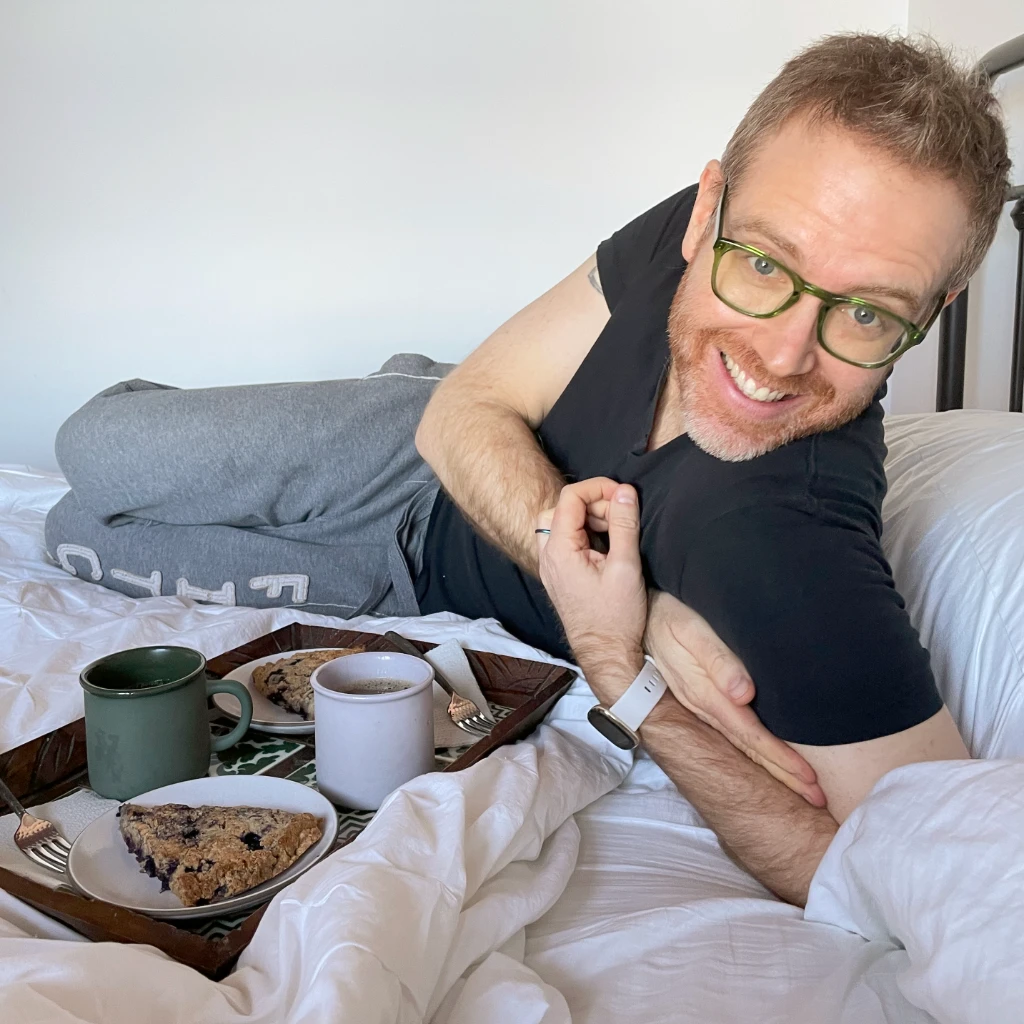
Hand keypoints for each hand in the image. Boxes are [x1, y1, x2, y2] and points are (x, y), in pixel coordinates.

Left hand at [536, 479, 646, 693]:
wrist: (606, 653)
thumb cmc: (616, 616)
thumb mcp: (625, 567)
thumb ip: (624, 525)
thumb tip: (626, 492)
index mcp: (559, 550)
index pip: (570, 497)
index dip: (598, 488)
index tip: (624, 495)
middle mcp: (548, 555)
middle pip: (564, 508)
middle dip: (596, 504)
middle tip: (623, 518)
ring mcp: (551, 565)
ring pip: (563, 523)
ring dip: (591, 518)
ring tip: (618, 532)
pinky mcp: (560, 574)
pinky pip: (567, 540)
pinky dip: (587, 534)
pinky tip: (609, 546)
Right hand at [645, 592, 824, 807]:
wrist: (638, 615)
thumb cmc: (672, 617)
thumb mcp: (692, 631)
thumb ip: (718, 661)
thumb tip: (744, 694)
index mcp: (705, 694)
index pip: (750, 735)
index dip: (780, 758)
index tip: (809, 779)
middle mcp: (703, 708)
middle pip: (748, 749)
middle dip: (783, 774)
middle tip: (817, 799)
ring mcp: (700, 707)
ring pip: (741, 746)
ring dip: (772, 768)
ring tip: (802, 786)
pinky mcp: (700, 701)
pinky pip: (732, 734)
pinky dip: (754, 752)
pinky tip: (767, 760)